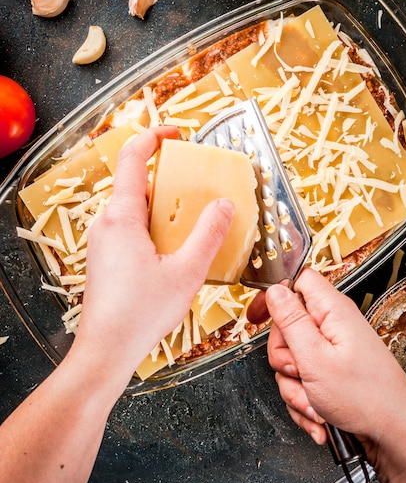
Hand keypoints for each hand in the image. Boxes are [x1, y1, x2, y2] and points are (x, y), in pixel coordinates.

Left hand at [72, 126, 234, 386]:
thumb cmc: (141, 313)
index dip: (153, 137)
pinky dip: (153, 226)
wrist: (106, 350)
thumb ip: (209, 234)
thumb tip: (225, 204)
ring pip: (134, 208)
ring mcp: (102, 241)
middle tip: (197, 185)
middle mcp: (106, 224)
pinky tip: (173, 248)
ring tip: (191, 219)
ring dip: (162, 205)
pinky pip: (130, 228)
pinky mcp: (104, 257)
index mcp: (122, 218)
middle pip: (136, 184)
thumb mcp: (187, 272)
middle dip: (168, 178)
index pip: (132, 159)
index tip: (175, 132)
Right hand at [261, 268, 405, 464]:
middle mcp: (333, 328)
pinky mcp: (331, 373)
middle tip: (297, 371)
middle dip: (283, 357)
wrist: (393, 434)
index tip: (259, 316)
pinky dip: (304, 401)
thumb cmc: (366, 398)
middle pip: (286, 328)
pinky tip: (318, 414)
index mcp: (332, 312)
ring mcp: (332, 352)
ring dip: (294, 387)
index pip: (297, 282)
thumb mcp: (316, 357)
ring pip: (291, 361)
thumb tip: (275, 291)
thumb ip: (291, 321)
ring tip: (313, 401)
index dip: (275, 295)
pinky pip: (301, 382)